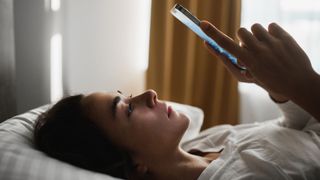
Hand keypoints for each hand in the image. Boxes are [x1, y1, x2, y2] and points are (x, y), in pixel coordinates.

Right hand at [200, 21, 315, 99]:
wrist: (296, 83)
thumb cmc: (265, 80)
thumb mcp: (245, 75)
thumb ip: (230, 60)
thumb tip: (212, 46)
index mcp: (247, 61)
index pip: (225, 45)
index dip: (213, 34)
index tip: (202, 24)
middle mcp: (259, 50)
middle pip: (241, 31)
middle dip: (243, 37)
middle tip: (251, 48)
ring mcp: (273, 43)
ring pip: (255, 27)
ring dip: (257, 35)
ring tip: (265, 47)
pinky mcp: (285, 37)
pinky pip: (271, 25)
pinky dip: (271, 33)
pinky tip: (276, 45)